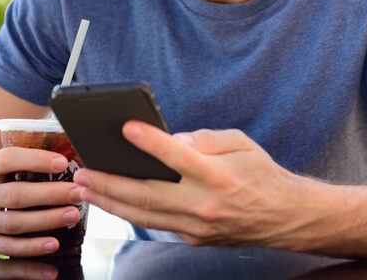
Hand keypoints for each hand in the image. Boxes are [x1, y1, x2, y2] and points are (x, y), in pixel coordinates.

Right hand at [0, 147, 82, 255]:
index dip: (35, 159)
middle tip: (78, 191)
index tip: (62, 162)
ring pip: (14, 223)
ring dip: (46, 220)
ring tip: (72, 214)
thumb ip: (13, 163)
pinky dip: (31, 250)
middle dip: (50, 194)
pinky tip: (53, 245)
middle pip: (16, 195)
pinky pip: (7, 250)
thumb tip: (60, 154)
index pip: (7, 160)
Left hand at [71, 122, 309, 247]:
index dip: (151, 142)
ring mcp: (197, 226)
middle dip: (109, 182)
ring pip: (143, 215)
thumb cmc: (263, 174)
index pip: (179, 157)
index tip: (126, 127)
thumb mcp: (243, 143)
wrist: (285, 216)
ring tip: (84, 187)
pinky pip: (156, 224)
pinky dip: (131, 212)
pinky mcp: (194, 238)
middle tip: (81, 170)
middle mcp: (205, 204)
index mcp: (219, 176)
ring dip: (109, 201)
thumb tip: (175, 139)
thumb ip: (208, 138)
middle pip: (148, 193)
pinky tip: (112, 200)